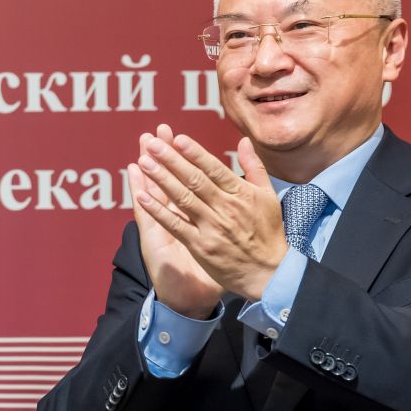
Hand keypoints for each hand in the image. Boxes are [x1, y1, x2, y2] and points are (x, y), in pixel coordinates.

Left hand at [132, 126, 287, 303]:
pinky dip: (158, 211)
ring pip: (182, 199)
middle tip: (153, 144)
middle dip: (172, 160)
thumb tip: (243, 141)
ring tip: (144, 162)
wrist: (268, 272)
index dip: (195, 153)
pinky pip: (176, 225)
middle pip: (194, 180)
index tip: (177, 139)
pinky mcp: (200, 246)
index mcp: (241, 194)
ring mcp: (211, 228)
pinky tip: (143, 197)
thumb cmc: (267, 232)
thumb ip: (254, 167)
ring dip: (161, 180)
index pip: (214, 168)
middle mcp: (225, 208)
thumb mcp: (267, 196)